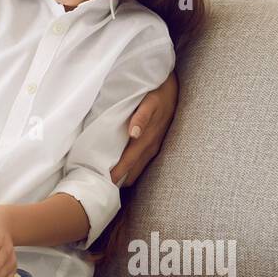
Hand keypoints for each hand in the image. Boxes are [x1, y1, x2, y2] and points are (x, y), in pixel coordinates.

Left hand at [109, 69, 177, 187]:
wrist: (172, 87)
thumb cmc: (156, 91)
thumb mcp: (149, 100)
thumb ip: (141, 116)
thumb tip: (134, 134)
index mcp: (147, 137)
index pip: (129, 159)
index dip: (118, 171)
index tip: (104, 182)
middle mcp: (151, 144)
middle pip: (134, 167)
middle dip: (120, 178)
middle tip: (104, 190)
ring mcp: (155, 143)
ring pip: (139, 165)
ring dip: (127, 175)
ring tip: (114, 186)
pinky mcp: (156, 141)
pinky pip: (144, 158)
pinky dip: (134, 167)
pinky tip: (127, 172)